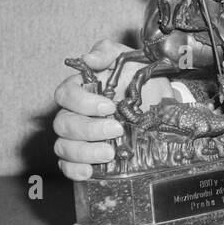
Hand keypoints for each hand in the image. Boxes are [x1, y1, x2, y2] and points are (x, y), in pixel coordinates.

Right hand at [52, 39, 175, 180]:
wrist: (160, 107)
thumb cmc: (141, 82)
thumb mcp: (129, 60)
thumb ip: (107, 52)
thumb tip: (88, 58)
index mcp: (81, 89)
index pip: (65, 94)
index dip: (82, 102)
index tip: (109, 106)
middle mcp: (74, 114)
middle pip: (63, 123)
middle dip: (89, 129)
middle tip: (117, 129)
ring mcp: (77, 137)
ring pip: (63, 147)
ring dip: (84, 152)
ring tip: (109, 152)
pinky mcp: (83, 157)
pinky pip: (66, 166)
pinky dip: (74, 170)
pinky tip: (90, 171)